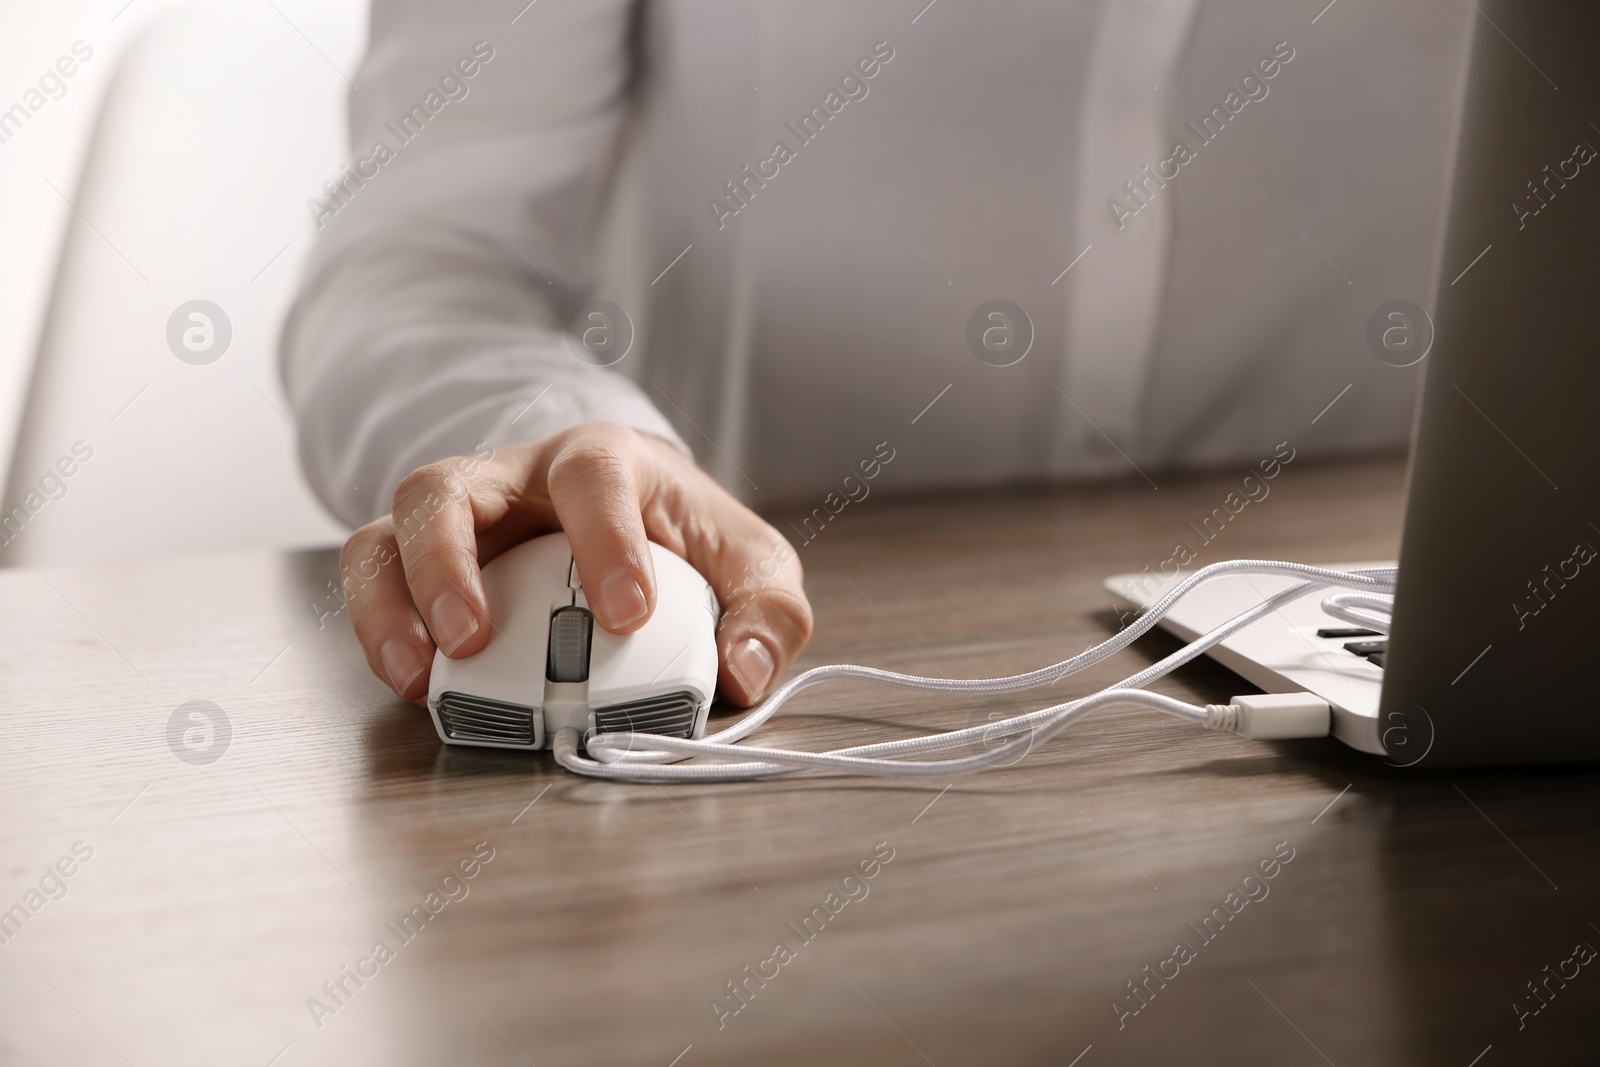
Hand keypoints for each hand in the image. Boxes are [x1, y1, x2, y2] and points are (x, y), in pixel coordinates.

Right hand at [339, 423, 812, 709]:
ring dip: (392, 602)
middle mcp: (514, 478)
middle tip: (473, 640)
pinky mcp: (424, 561)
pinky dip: (378, 628)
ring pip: (389, 530)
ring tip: (418, 675)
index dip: (606, 540)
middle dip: (450, 564)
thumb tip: (745, 671)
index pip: (594, 478)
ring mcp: (460, 518)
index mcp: (603, 462)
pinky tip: (410, 684)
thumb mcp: (748, 562)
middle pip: (448, 487)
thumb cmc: (683, 538)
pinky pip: (375, 577)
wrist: (634, 517)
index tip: (627, 614)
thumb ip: (769, 611)